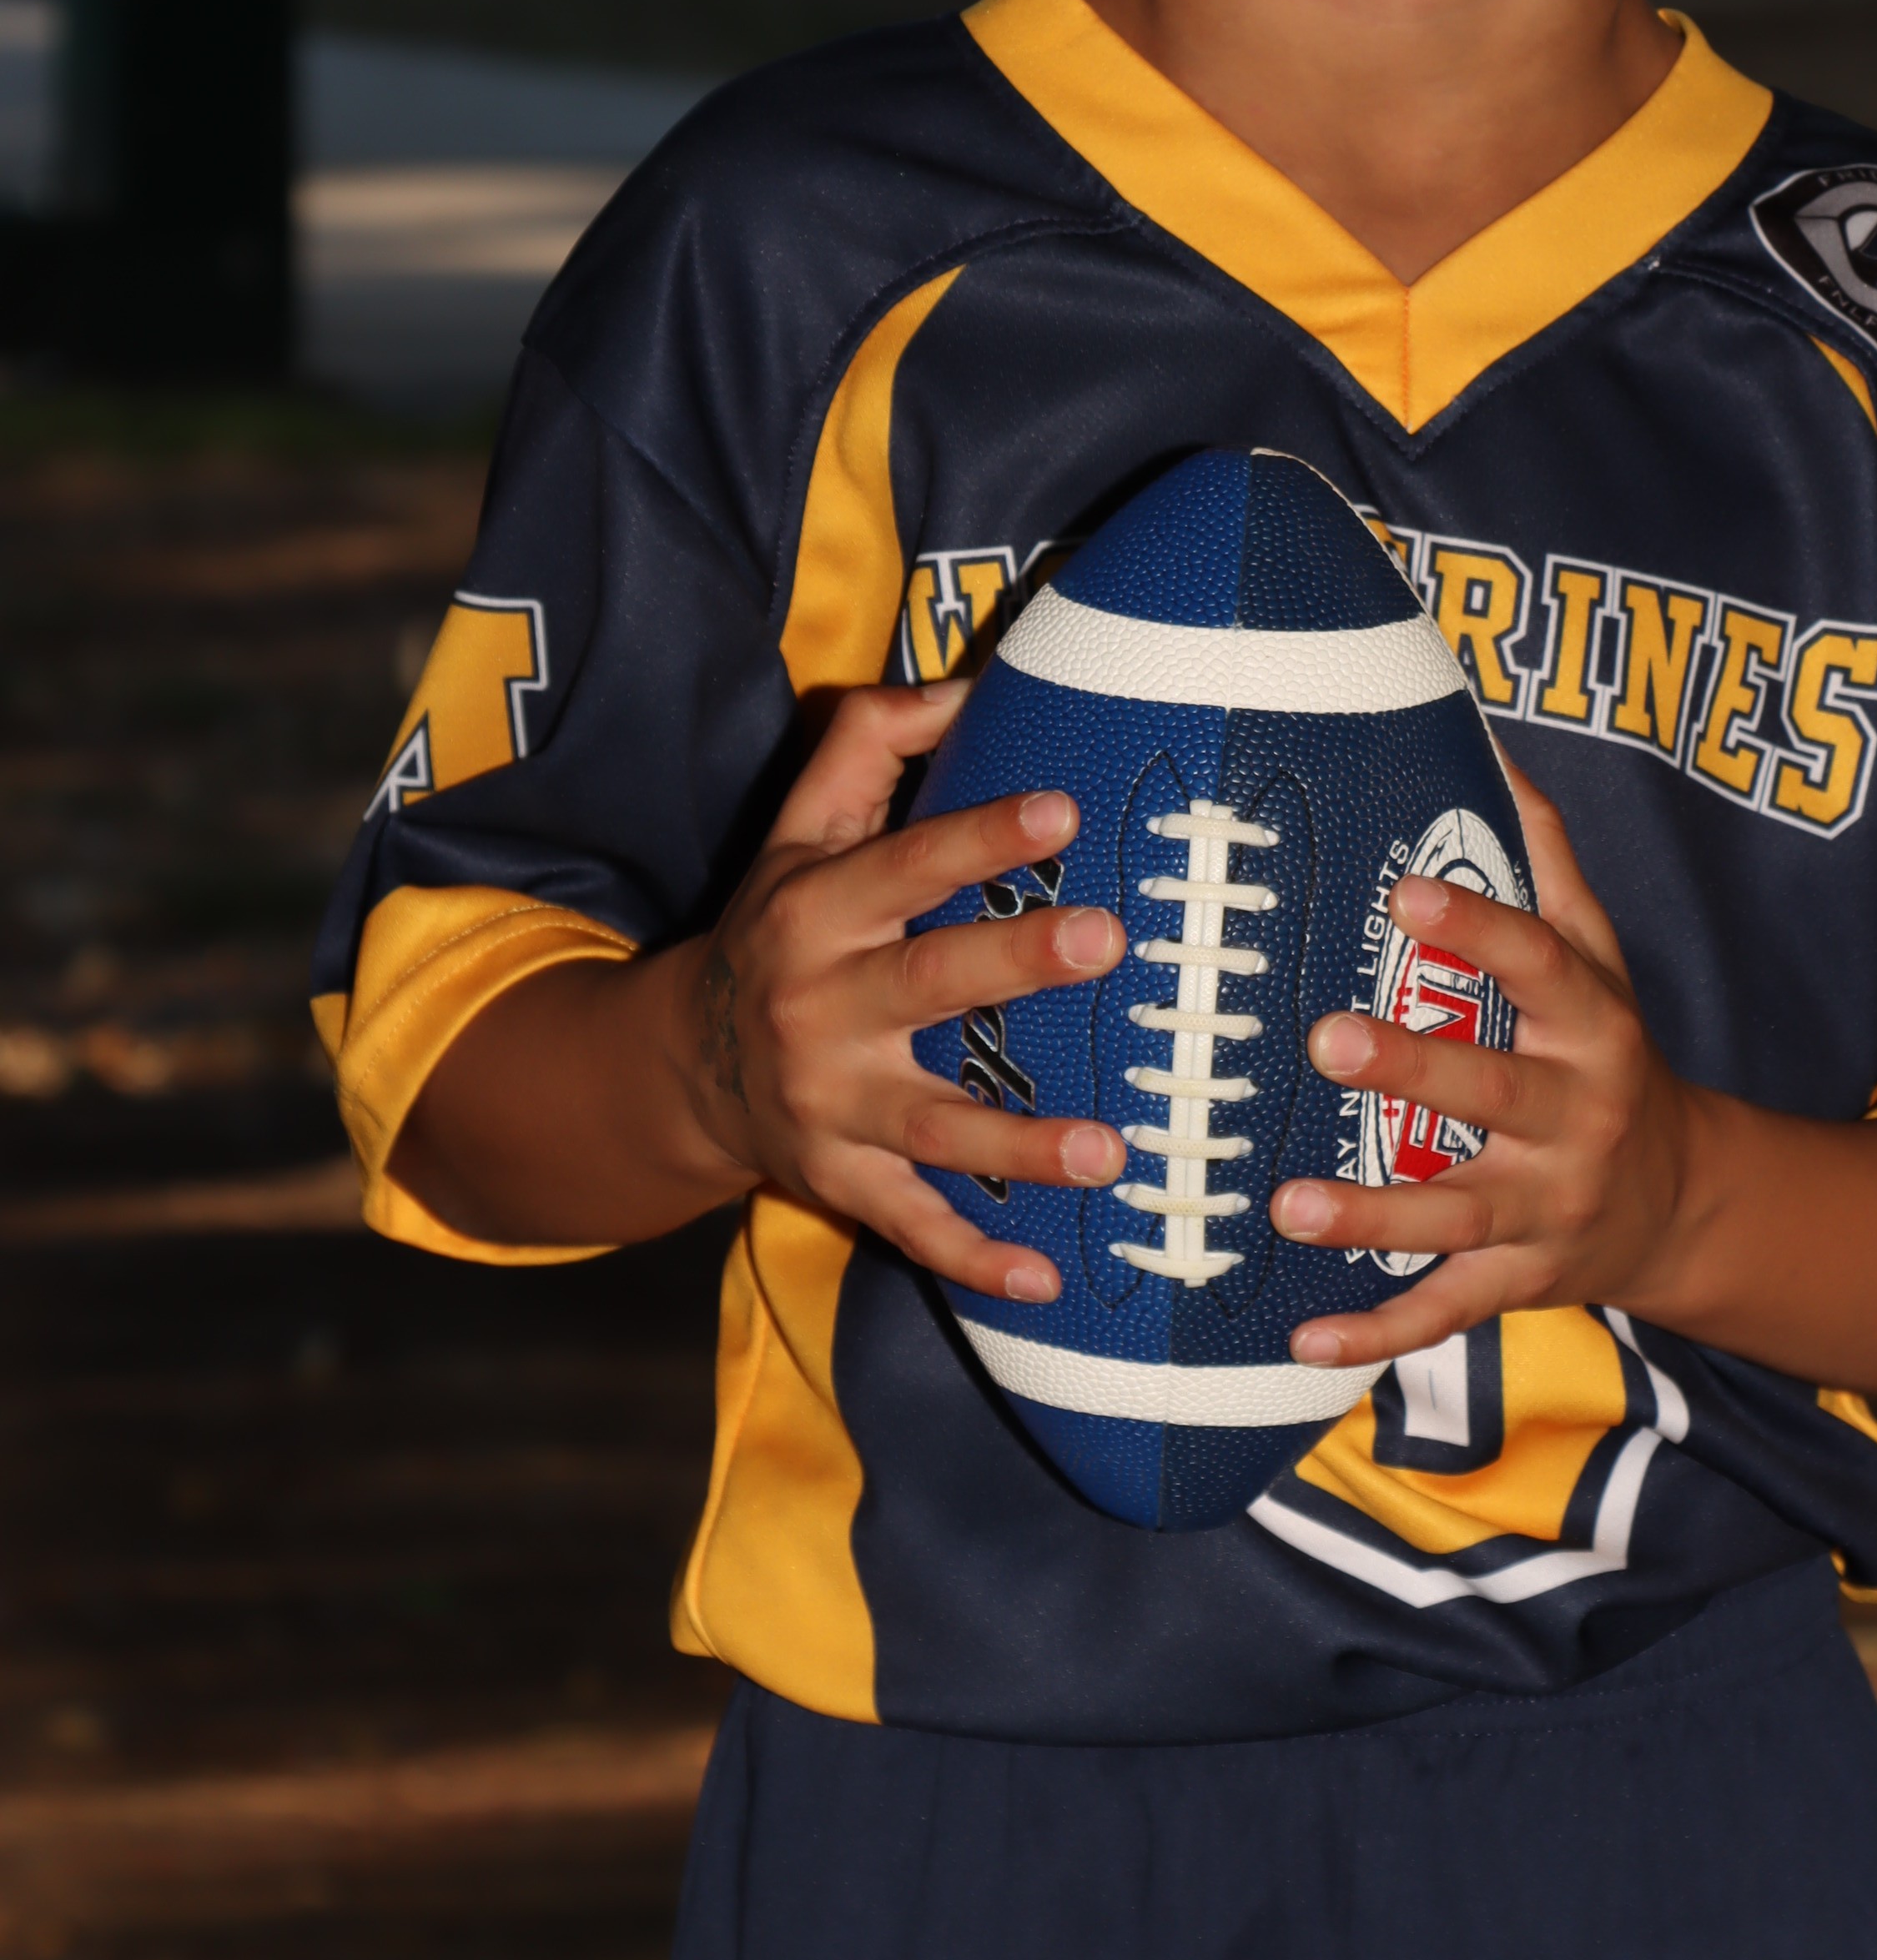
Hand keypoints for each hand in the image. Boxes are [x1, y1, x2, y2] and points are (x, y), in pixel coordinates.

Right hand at [687, 680, 1127, 1302]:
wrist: (679, 1064)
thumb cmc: (777, 926)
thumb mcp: (798, 827)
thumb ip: (868, 740)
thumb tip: (972, 681)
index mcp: (820, 909)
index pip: (906, 863)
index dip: (979, 835)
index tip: (1063, 810)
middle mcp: (820, 1007)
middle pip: (927, 983)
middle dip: (1015, 964)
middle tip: (1108, 944)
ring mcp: (831, 1105)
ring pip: (932, 1127)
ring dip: (1020, 1142)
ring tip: (1112, 1154)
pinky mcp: (842, 1182)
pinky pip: (913, 1228)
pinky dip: (975, 1260)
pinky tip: (1049, 1279)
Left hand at [1269, 755, 1702, 1368]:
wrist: (1685, 1203)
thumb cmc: (1609, 1055)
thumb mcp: (1599, 958)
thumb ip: (1546, 860)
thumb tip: (1488, 742)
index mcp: (1592, 1026)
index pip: (1540, 965)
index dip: (1479, 927)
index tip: (1407, 891)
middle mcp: (1574, 1119)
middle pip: (1493, 1094)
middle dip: (1412, 1070)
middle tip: (1326, 1039)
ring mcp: (1546, 1210)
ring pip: (1455, 1216)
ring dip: (1372, 1216)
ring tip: (1287, 1203)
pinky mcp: (1519, 1282)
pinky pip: (1443, 1313)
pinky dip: (1376, 1335)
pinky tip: (1302, 1340)